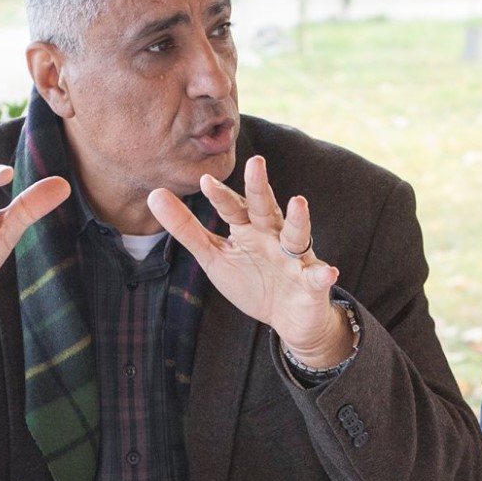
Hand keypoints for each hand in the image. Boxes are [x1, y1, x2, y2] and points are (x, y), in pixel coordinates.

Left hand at [147, 155, 351, 368]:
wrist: (288, 318)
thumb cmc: (251, 281)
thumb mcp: (214, 256)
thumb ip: (187, 228)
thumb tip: (154, 194)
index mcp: (249, 229)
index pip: (233, 208)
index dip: (220, 196)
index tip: (203, 180)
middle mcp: (274, 236)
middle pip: (266, 208)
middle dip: (261, 188)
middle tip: (256, 162)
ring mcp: (296, 258)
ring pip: (297, 235)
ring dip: (299, 220)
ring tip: (299, 202)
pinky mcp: (313, 282)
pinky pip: (317, 277)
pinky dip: (322, 274)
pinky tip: (327, 271)